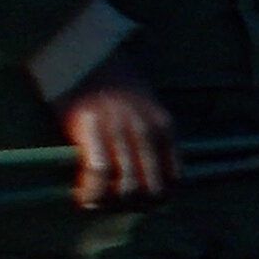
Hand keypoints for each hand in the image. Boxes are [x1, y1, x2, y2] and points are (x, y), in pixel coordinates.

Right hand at [54, 59, 181, 208]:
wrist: (83, 51)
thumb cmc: (110, 78)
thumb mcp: (146, 105)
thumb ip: (151, 135)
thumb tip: (145, 171)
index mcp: (165, 127)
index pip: (175, 178)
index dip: (158, 198)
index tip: (139, 202)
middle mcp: (147, 132)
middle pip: (152, 190)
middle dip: (134, 207)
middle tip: (114, 207)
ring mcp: (121, 132)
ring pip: (127, 188)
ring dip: (111, 205)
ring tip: (96, 204)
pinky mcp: (92, 130)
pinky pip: (100, 175)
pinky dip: (93, 194)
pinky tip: (84, 198)